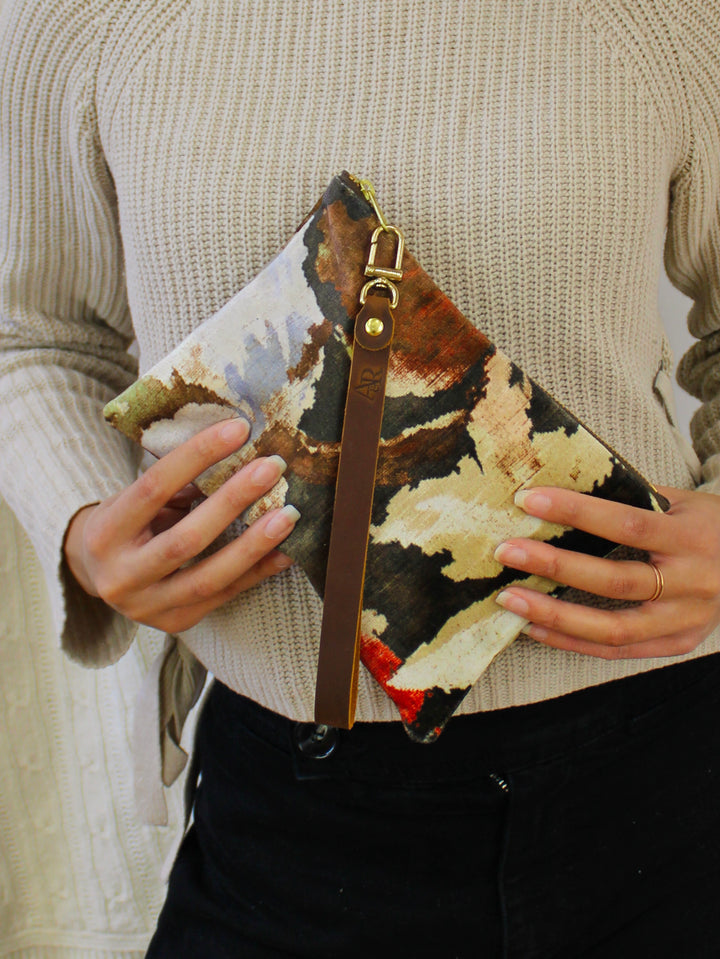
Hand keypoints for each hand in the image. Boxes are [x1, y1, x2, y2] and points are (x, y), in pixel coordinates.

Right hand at [63, 419, 298, 632]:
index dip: (198, 455)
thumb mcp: (134, 499)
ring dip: (254, 545)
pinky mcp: (177, 622)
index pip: (153, 488)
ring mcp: (148, 606)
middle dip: (232, 501)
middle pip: (185, 539)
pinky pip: (226, 596)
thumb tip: (235, 449)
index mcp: (105, 533)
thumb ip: (175, 483)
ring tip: (289, 515)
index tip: (237, 429)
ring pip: (209, 577)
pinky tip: (287, 551)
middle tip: (271, 469)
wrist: (99, 578)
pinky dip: (260, 571)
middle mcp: (122, 576)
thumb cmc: (125, 525)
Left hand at [493, 485, 719, 659]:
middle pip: (615, 581)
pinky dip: (570, 641)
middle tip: (507, 551)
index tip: (529, 499)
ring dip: (554, 615)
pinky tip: (532, 628)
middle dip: (555, 565)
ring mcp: (687, 621)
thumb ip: (631, 498)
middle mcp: (694, 584)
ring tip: (508, 598)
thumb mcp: (682, 503)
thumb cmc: (709, 525)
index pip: (628, 524)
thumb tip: (561, 485)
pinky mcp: (676, 644)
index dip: (576, 512)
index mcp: (693, 538)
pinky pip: (615, 651)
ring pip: (612, 629)